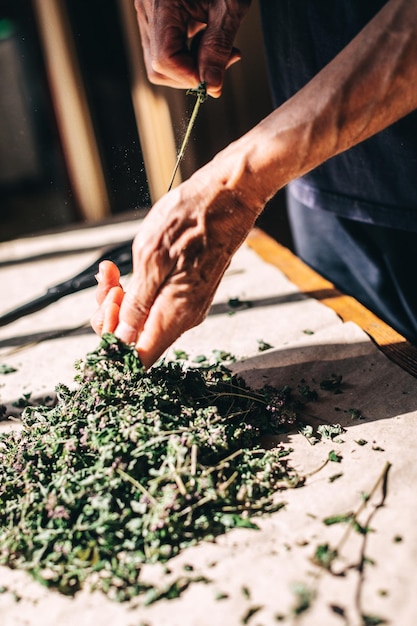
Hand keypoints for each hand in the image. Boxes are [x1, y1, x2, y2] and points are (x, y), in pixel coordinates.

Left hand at [91, 161, 259, 367]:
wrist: (226, 199)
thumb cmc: (191, 220)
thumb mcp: (152, 258)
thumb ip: (137, 304)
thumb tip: (123, 337)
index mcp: (174, 315)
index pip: (139, 359)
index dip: (114, 344)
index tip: (106, 312)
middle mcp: (182, 318)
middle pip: (137, 340)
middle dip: (111, 316)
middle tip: (107, 285)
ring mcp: (186, 307)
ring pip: (142, 321)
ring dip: (120, 301)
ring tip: (110, 273)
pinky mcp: (186, 294)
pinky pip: (154, 305)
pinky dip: (134, 291)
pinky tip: (122, 272)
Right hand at [135, 0, 250, 96]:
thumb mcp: (230, 6)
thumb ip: (218, 47)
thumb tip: (211, 86)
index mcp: (161, 3)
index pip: (164, 60)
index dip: (190, 76)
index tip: (216, 77)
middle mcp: (146, 10)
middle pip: (157, 68)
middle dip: (190, 75)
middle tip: (222, 61)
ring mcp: (146, 14)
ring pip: (158, 64)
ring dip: (190, 67)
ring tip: (217, 50)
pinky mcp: (154, 17)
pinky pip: (163, 50)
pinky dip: (186, 56)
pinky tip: (206, 41)